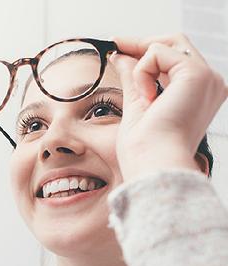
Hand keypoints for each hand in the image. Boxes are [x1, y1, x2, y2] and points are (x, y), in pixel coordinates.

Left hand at [109, 34, 227, 181]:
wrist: (154, 163)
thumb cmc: (145, 148)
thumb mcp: (137, 104)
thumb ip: (133, 78)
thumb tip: (121, 56)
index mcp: (199, 93)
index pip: (175, 57)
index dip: (146, 50)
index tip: (118, 47)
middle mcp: (210, 83)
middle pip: (175, 43)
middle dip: (141, 43)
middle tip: (114, 45)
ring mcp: (207, 78)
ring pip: (166, 45)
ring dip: (141, 65)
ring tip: (141, 96)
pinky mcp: (196, 75)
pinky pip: (158, 53)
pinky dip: (143, 72)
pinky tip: (147, 97)